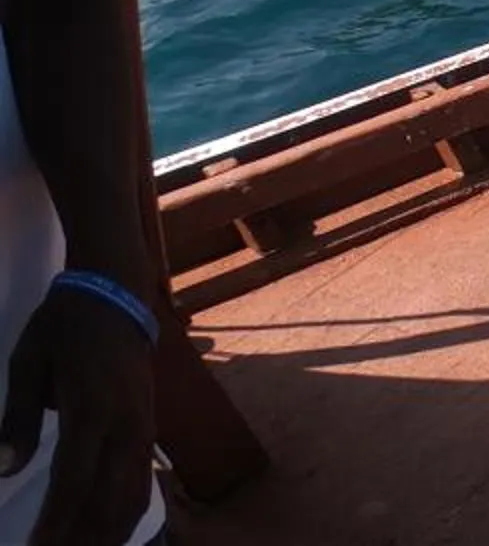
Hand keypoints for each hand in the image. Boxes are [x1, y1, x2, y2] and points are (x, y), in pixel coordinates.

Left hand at [1, 281, 156, 545]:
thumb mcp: (27, 364)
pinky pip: (142, 483)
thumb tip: (4, 469)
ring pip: (132, 498)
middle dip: (79, 540)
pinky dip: (125, 517)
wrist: (117, 292)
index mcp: (91, 409)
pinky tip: (106, 533)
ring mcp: (143, 428)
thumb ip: (17, 419)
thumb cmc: (64, 327)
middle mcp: (126, 425)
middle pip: (108, 501)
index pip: (72, 482)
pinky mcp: (149, 428)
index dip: (53, 525)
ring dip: (105, 535)